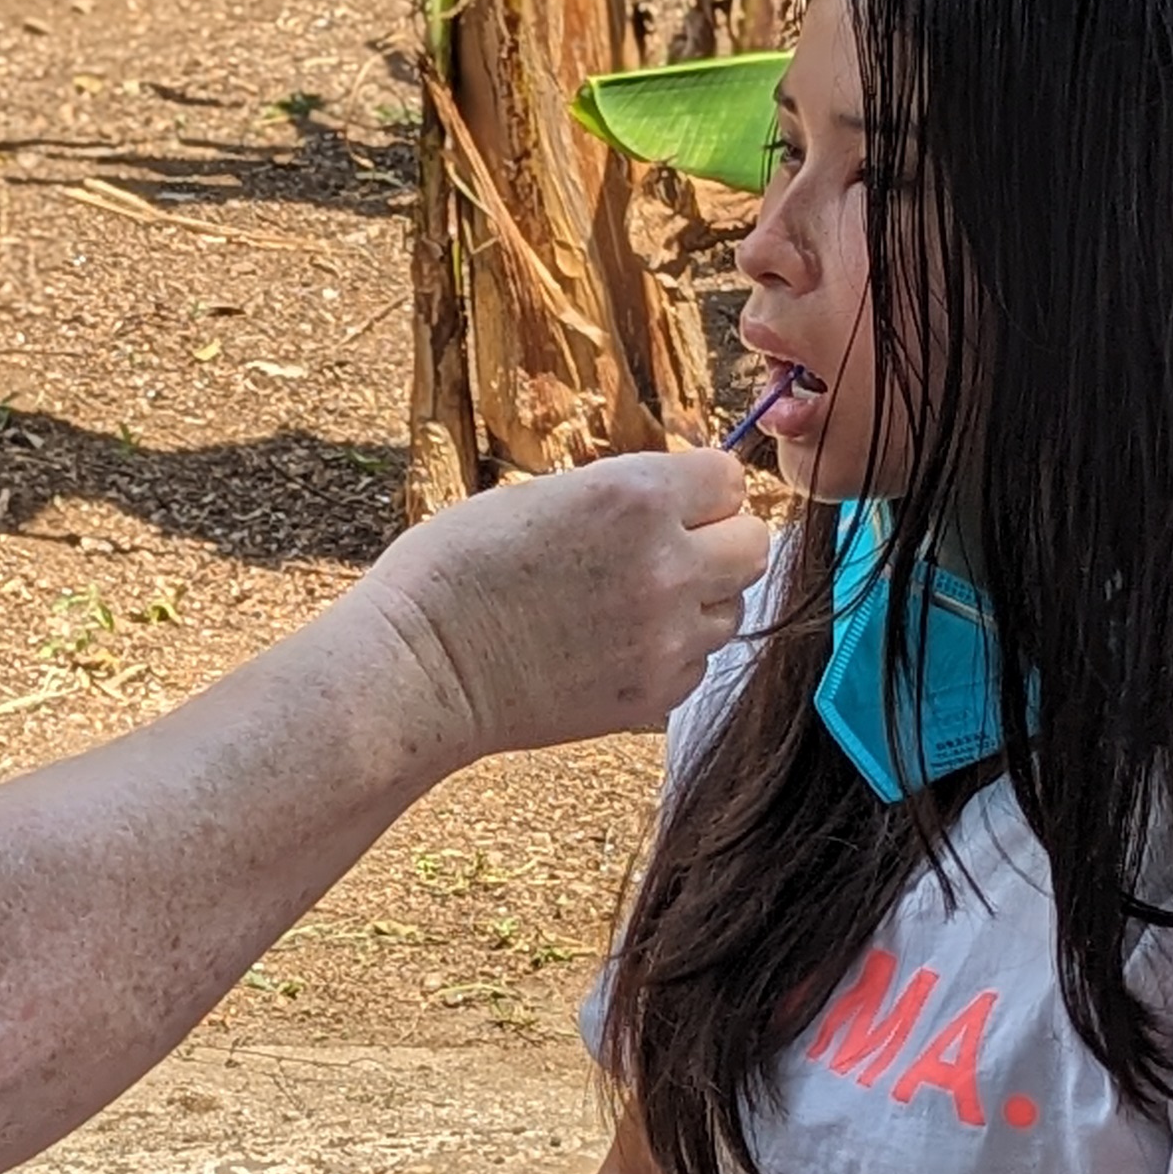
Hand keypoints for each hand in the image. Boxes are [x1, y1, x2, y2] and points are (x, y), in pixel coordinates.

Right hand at [354, 450, 764, 762]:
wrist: (419, 669)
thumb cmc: (454, 572)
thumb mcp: (536, 497)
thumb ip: (618, 498)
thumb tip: (675, 507)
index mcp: (634, 496)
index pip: (727, 478)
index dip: (699, 489)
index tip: (672, 501)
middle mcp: (665, 564)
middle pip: (753, 546)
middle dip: (718, 542)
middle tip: (670, 551)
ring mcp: (665, 637)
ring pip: (732, 611)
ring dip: (698, 602)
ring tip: (631, 604)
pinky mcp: (654, 695)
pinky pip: (698, 665)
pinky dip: (670, 655)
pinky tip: (613, 646)